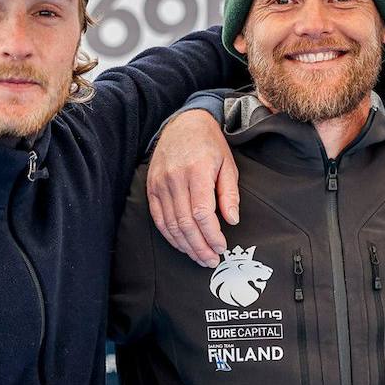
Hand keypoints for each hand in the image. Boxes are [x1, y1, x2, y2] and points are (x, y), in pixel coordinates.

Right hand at [147, 110, 238, 266]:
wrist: (184, 124)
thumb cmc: (210, 145)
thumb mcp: (228, 165)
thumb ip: (229, 194)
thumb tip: (232, 220)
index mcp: (197, 172)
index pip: (202, 213)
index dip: (212, 235)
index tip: (222, 248)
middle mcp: (175, 179)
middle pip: (185, 223)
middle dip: (199, 247)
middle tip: (211, 260)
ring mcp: (160, 183)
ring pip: (170, 224)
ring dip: (185, 245)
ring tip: (199, 257)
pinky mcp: (152, 187)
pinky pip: (158, 218)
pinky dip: (169, 235)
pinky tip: (181, 244)